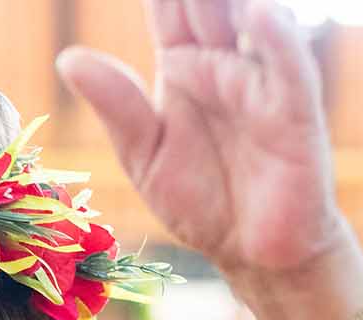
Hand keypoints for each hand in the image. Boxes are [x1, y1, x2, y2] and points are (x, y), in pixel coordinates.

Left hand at [57, 0, 348, 277]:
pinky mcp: (294, 111)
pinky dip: (275, 38)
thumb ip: (117, 104)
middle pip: (208, 3)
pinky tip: (257, 13)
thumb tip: (69, 57)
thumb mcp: (145, 154)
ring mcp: (261, 81)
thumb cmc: (202, 199)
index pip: (169, 7)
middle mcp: (224, 62)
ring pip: (250, 19)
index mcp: (184, 64)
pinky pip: (288, 68)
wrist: (252, 252)